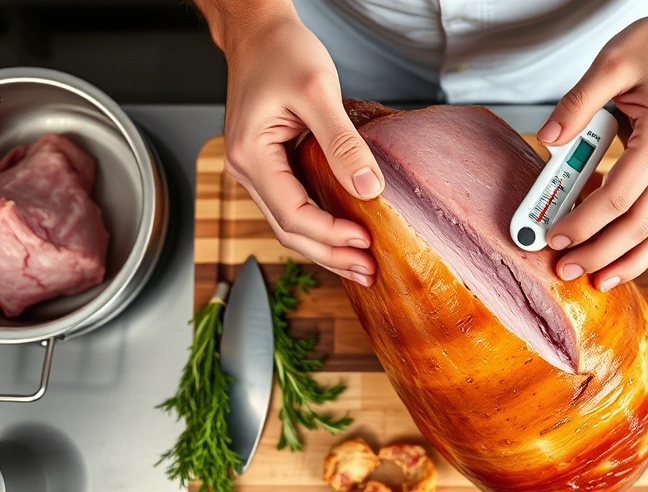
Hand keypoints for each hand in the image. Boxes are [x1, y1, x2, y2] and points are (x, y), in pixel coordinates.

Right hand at [217, 5, 381, 286]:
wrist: (258, 32)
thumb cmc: (281, 51)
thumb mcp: (318, 91)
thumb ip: (343, 142)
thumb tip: (367, 187)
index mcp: (250, 155)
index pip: (291, 213)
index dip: (329, 234)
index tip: (365, 242)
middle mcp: (245, 168)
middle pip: (288, 230)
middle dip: (330, 255)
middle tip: (369, 272)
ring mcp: (256, 170)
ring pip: (289, 224)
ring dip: (325, 247)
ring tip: (361, 266)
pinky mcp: (270, 166)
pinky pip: (293, 206)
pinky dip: (320, 226)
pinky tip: (344, 237)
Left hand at [537, 0, 647, 290]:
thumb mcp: (611, 64)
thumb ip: (577, 104)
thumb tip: (548, 139)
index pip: (617, 197)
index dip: (583, 221)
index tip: (554, 235)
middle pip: (637, 225)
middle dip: (600, 253)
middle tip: (566, 268)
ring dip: (628, 260)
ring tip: (598, 280)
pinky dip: (641, 244)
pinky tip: (618, 258)